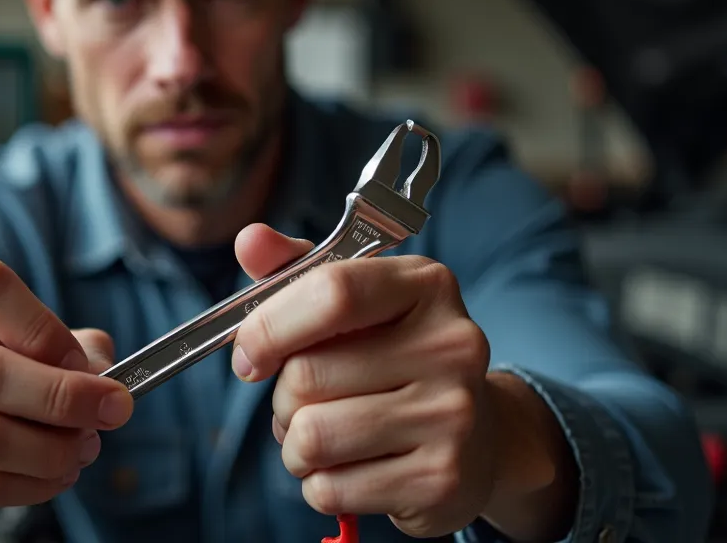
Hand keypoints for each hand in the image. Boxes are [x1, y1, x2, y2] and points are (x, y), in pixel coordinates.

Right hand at [0, 255, 134, 540]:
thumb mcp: (15, 341)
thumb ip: (66, 345)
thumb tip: (106, 372)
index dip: (44, 327)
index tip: (88, 364)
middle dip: (64, 398)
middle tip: (114, 412)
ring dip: (52, 450)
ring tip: (84, 448)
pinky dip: (31, 485)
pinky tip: (54, 476)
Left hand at [229, 224, 498, 537]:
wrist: (478, 436)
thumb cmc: (394, 359)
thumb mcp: (355, 305)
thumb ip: (296, 271)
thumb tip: (248, 240)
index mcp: (427, 286)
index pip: (330, 292)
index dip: (268, 327)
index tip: (248, 356)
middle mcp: (451, 345)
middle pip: (306, 374)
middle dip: (283, 397)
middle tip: (305, 402)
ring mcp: (452, 415)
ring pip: (311, 436)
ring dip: (295, 445)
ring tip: (324, 436)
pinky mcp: (442, 480)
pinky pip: (329, 488)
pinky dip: (318, 483)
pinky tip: (351, 467)